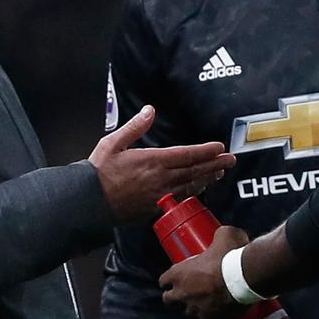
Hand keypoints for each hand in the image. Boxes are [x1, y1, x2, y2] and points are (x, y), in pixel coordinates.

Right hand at [89, 105, 236, 221]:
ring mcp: (160, 196)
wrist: (87, 202)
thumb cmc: (98, 172)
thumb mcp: (113, 142)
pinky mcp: (155, 209)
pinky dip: (193, 191)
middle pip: (194, 171)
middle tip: (231, 160)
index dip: (206, 151)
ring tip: (219, 172)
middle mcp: (161, 179)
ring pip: (190, 186)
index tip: (220, 147)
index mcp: (152, 161)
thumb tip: (150, 110)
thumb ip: (135, 126)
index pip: (187, 154)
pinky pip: (180, 198)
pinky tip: (199, 188)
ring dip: (207, 178)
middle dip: (214, 164)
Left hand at [159, 226, 249, 318]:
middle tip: (186, 292)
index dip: (169, 280)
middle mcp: (182, 293)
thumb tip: (222, 234)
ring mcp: (194, 310)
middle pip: (168, 300)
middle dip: (175, 297)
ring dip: (191, 309)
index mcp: (179, 273)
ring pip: (186, 314)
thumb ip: (218, 235)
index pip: (163, 280)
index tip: (176, 278)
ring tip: (201, 305)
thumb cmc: (231, 255)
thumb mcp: (224, 235)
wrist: (245, 277)